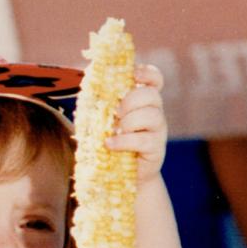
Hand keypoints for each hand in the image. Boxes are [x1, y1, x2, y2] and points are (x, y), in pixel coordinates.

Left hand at [105, 64, 167, 182]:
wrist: (117, 174)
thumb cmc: (107, 140)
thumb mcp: (101, 118)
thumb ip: (99, 100)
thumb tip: (89, 79)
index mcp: (142, 101)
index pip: (154, 79)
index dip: (147, 73)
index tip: (133, 74)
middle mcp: (154, 112)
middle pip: (151, 94)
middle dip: (130, 101)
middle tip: (115, 113)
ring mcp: (157, 130)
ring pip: (151, 115)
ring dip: (128, 121)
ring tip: (114, 130)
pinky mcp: (156, 148)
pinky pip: (143, 140)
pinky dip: (123, 141)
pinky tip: (110, 144)